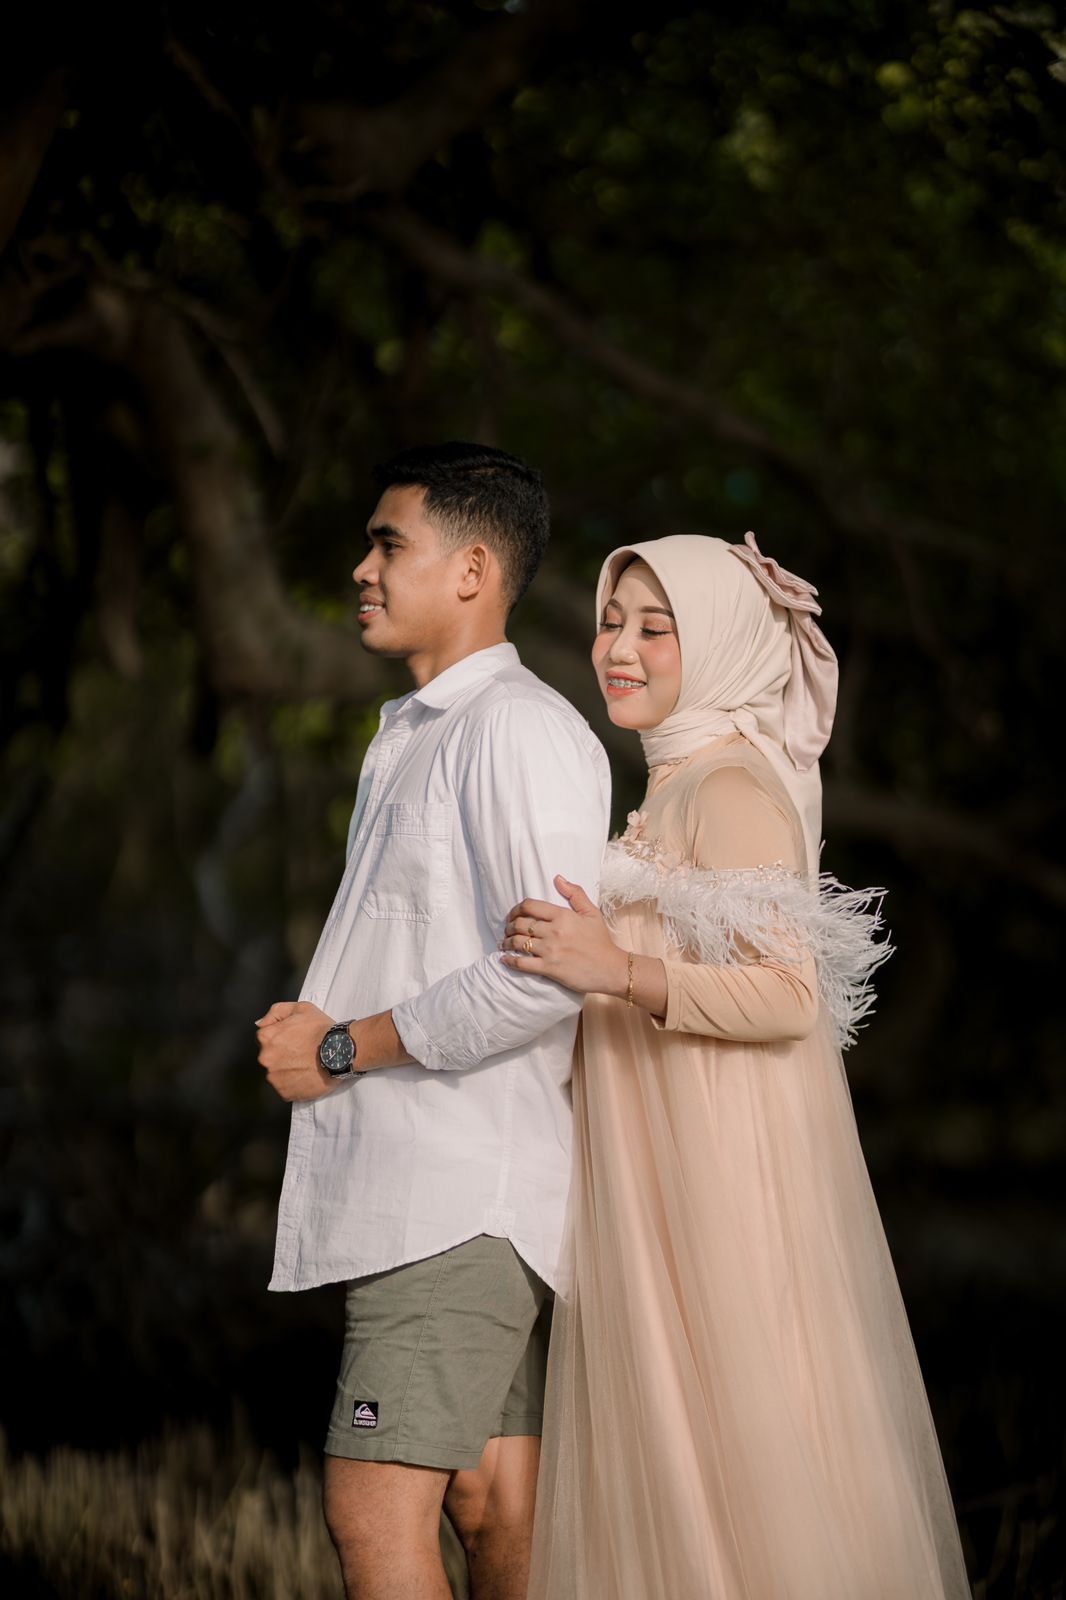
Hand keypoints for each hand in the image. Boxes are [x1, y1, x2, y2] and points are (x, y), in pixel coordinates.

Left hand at [255, 1000, 335, 1101]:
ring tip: (305, 1064)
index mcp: (266, 1037)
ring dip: (287, 1070)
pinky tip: (305, 1075)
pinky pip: (285, 1088)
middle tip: (301, 1052)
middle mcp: (266, 1058)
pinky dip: (293, 1083)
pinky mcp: (284, 1092)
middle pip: (269, 1057)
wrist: (340, 1051)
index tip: (293, 1040)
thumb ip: (275, 1012)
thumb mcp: (300, 1008)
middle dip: (282, 1054)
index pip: (265, 1038)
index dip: (281, 1038)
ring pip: (276, 1073)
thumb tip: (260, 1023)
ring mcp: (274, 1077)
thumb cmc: (322, 1030)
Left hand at [499, 876, 627, 996]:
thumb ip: (575, 894)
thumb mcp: (592, 913)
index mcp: (563, 916)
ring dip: (506, 942)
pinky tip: (504, 959)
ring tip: (504, 943)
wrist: (611, 969)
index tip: (513, 914)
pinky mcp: (549, 968)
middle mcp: (554, 931)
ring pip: (518, 942)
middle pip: (521, 924)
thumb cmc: (601, 941)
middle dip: (509, 926)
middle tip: (508, 929)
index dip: (516, 909)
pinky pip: (522, 963)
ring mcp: (550, 950)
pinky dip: (510, 960)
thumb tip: (558, 878)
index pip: (530, 906)